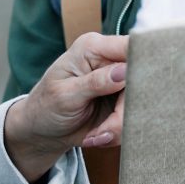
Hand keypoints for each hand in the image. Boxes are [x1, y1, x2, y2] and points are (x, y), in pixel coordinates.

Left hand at [5, 32, 129, 182]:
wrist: (43, 131)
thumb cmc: (46, 107)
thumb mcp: (65, 95)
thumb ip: (95, 82)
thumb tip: (123, 72)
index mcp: (94, 48)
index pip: (130, 46)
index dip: (142, 65)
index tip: (139, 91)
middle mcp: (111, 60)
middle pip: (141, 81)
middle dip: (125, 112)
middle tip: (104, 131)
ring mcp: (120, 82)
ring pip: (140, 103)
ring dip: (119, 126)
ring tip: (96, 136)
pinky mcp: (124, 101)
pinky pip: (134, 117)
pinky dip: (118, 132)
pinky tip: (98, 135)